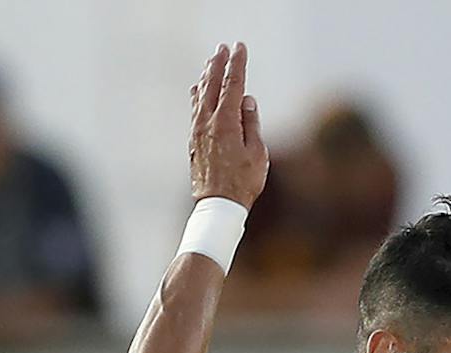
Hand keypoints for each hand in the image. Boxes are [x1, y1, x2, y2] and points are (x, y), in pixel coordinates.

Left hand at [189, 42, 267, 209]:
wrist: (218, 206)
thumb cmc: (242, 183)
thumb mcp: (257, 153)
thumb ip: (251, 123)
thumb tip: (246, 100)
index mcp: (227, 121)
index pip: (233, 84)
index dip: (237, 63)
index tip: (240, 47)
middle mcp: (208, 122)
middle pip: (212, 84)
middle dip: (218, 63)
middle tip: (222, 47)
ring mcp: (198, 131)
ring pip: (201, 95)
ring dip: (207, 76)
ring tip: (211, 62)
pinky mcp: (193, 141)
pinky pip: (195, 109)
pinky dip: (198, 94)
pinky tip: (198, 89)